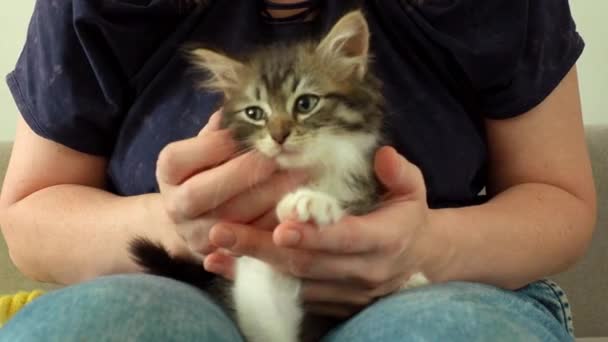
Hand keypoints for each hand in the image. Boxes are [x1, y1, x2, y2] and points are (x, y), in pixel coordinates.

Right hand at [154, 109, 307, 257]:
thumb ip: (221, 128)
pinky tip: (302, 201)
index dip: (220, 144)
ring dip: (271, 195)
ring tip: (302, 173)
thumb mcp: (208, 143)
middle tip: (282, 154)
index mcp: (168, 170)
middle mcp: (176, 205)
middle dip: (247, 171)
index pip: (184, 156)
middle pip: (205, 192)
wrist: (197, 216)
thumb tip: (237, 106)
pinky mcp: (223, 253)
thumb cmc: (209, 167)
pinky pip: (253, 239)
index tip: (254, 130)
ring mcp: (197, 234)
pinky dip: (278, 220)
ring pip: (232, 218)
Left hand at [206, 146, 450, 316]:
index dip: (314, 235)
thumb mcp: (413, 189)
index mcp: (385, 240)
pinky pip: (292, 296)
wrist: (416, 258)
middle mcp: (365, 272)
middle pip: (308, 264)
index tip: (281, 227)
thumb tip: (383, 155)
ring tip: (215, 248)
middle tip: (222, 232)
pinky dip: (259, 282)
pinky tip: (228, 267)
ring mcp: (347, 292)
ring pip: (295, 283)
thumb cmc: (406, 215)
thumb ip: (399, 172)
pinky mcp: (333, 302)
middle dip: (262, 249)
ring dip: (253, 266)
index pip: (346, 239)